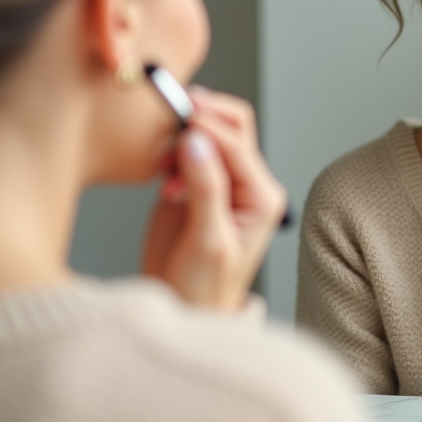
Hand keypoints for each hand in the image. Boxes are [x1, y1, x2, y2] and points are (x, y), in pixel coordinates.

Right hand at [142, 89, 286, 310]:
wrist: (184, 307)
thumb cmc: (205, 287)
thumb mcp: (209, 241)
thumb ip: (207, 189)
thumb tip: (197, 141)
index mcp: (261, 196)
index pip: (237, 144)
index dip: (207, 124)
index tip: (178, 113)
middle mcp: (247, 184)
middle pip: (231, 127)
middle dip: (200, 118)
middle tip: (168, 121)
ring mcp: (222, 181)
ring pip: (207, 134)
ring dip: (182, 136)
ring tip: (161, 163)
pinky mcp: (195, 184)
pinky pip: (187, 149)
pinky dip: (171, 148)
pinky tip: (160, 170)